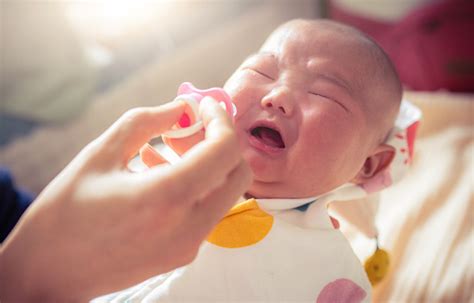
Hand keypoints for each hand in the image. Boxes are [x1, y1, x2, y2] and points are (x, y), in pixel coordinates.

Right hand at [0, 99, 251, 301]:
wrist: (50, 272)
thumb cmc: (65, 211)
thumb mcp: (100, 153)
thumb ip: (146, 122)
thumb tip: (182, 107)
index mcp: (166, 197)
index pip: (225, 151)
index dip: (221, 120)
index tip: (204, 105)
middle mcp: (188, 227)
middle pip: (238, 174)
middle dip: (221, 142)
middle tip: (190, 127)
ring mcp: (189, 246)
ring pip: (225, 193)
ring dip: (209, 164)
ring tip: (168, 147)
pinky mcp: (183, 254)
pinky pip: (207, 212)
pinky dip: (197, 185)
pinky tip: (161, 171)